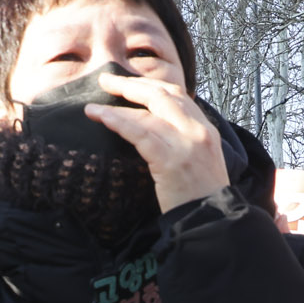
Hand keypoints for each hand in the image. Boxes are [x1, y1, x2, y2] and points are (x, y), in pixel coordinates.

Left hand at [85, 70, 230, 211]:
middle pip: (162, 94)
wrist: (211, 222)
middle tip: (107, 80)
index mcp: (206, 130)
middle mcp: (199, 130)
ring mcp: (186, 143)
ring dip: (118, 104)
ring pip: (148, 112)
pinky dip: (118, 121)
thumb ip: (183, 142)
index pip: (178, 96)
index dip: (151, 86)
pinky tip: (101, 117)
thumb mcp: (199, 162)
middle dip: (131, 85)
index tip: (130, 84)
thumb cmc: (200, 199)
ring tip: (92, 107)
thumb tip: (154, 131)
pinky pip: (140, 133)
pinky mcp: (170, 160)